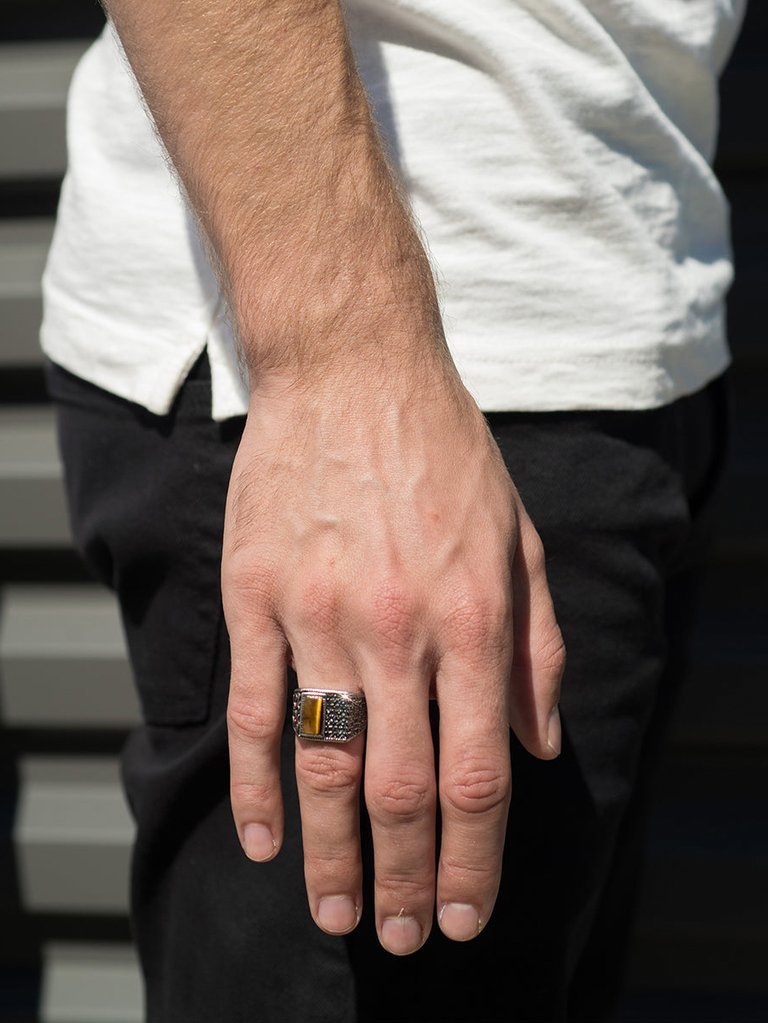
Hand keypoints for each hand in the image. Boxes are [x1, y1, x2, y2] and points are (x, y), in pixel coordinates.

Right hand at [222, 351, 564, 954]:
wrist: (351, 370)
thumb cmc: (445, 454)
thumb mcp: (519, 541)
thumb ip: (537, 650)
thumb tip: (540, 749)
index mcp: (471, 617)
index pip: (477, 773)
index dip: (476, 857)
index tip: (469, 911)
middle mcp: (395, 627)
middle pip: (400, 789)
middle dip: (409, 878)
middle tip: (407, 936)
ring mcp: (315, 613)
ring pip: (322, 763)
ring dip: (330, 854)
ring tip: (339, 913)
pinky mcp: (255, 594)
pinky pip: (254, 708)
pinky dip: (254, 784)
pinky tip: (262, 836)